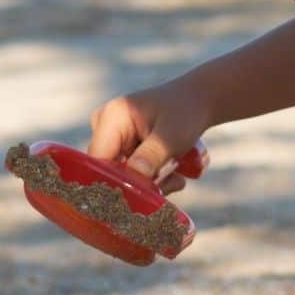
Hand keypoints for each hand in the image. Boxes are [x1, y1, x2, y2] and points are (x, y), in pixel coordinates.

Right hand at [88, 74, 209, 189]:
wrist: (195, 100)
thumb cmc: (185, 112)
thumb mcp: (171, 136)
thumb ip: (151, 156)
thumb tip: (133, 178)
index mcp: (112, 117)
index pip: (98, 160)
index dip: (116, 182)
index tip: (144, 195)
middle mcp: (104, 126)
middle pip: (109, 170)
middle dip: (139, 184)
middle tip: (171, 184)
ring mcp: (110, 137)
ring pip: (121, 175)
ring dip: (149, 183)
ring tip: (176, 178)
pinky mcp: (119, 147)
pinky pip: (128, 172)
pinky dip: (149, 178)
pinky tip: (171, 174)